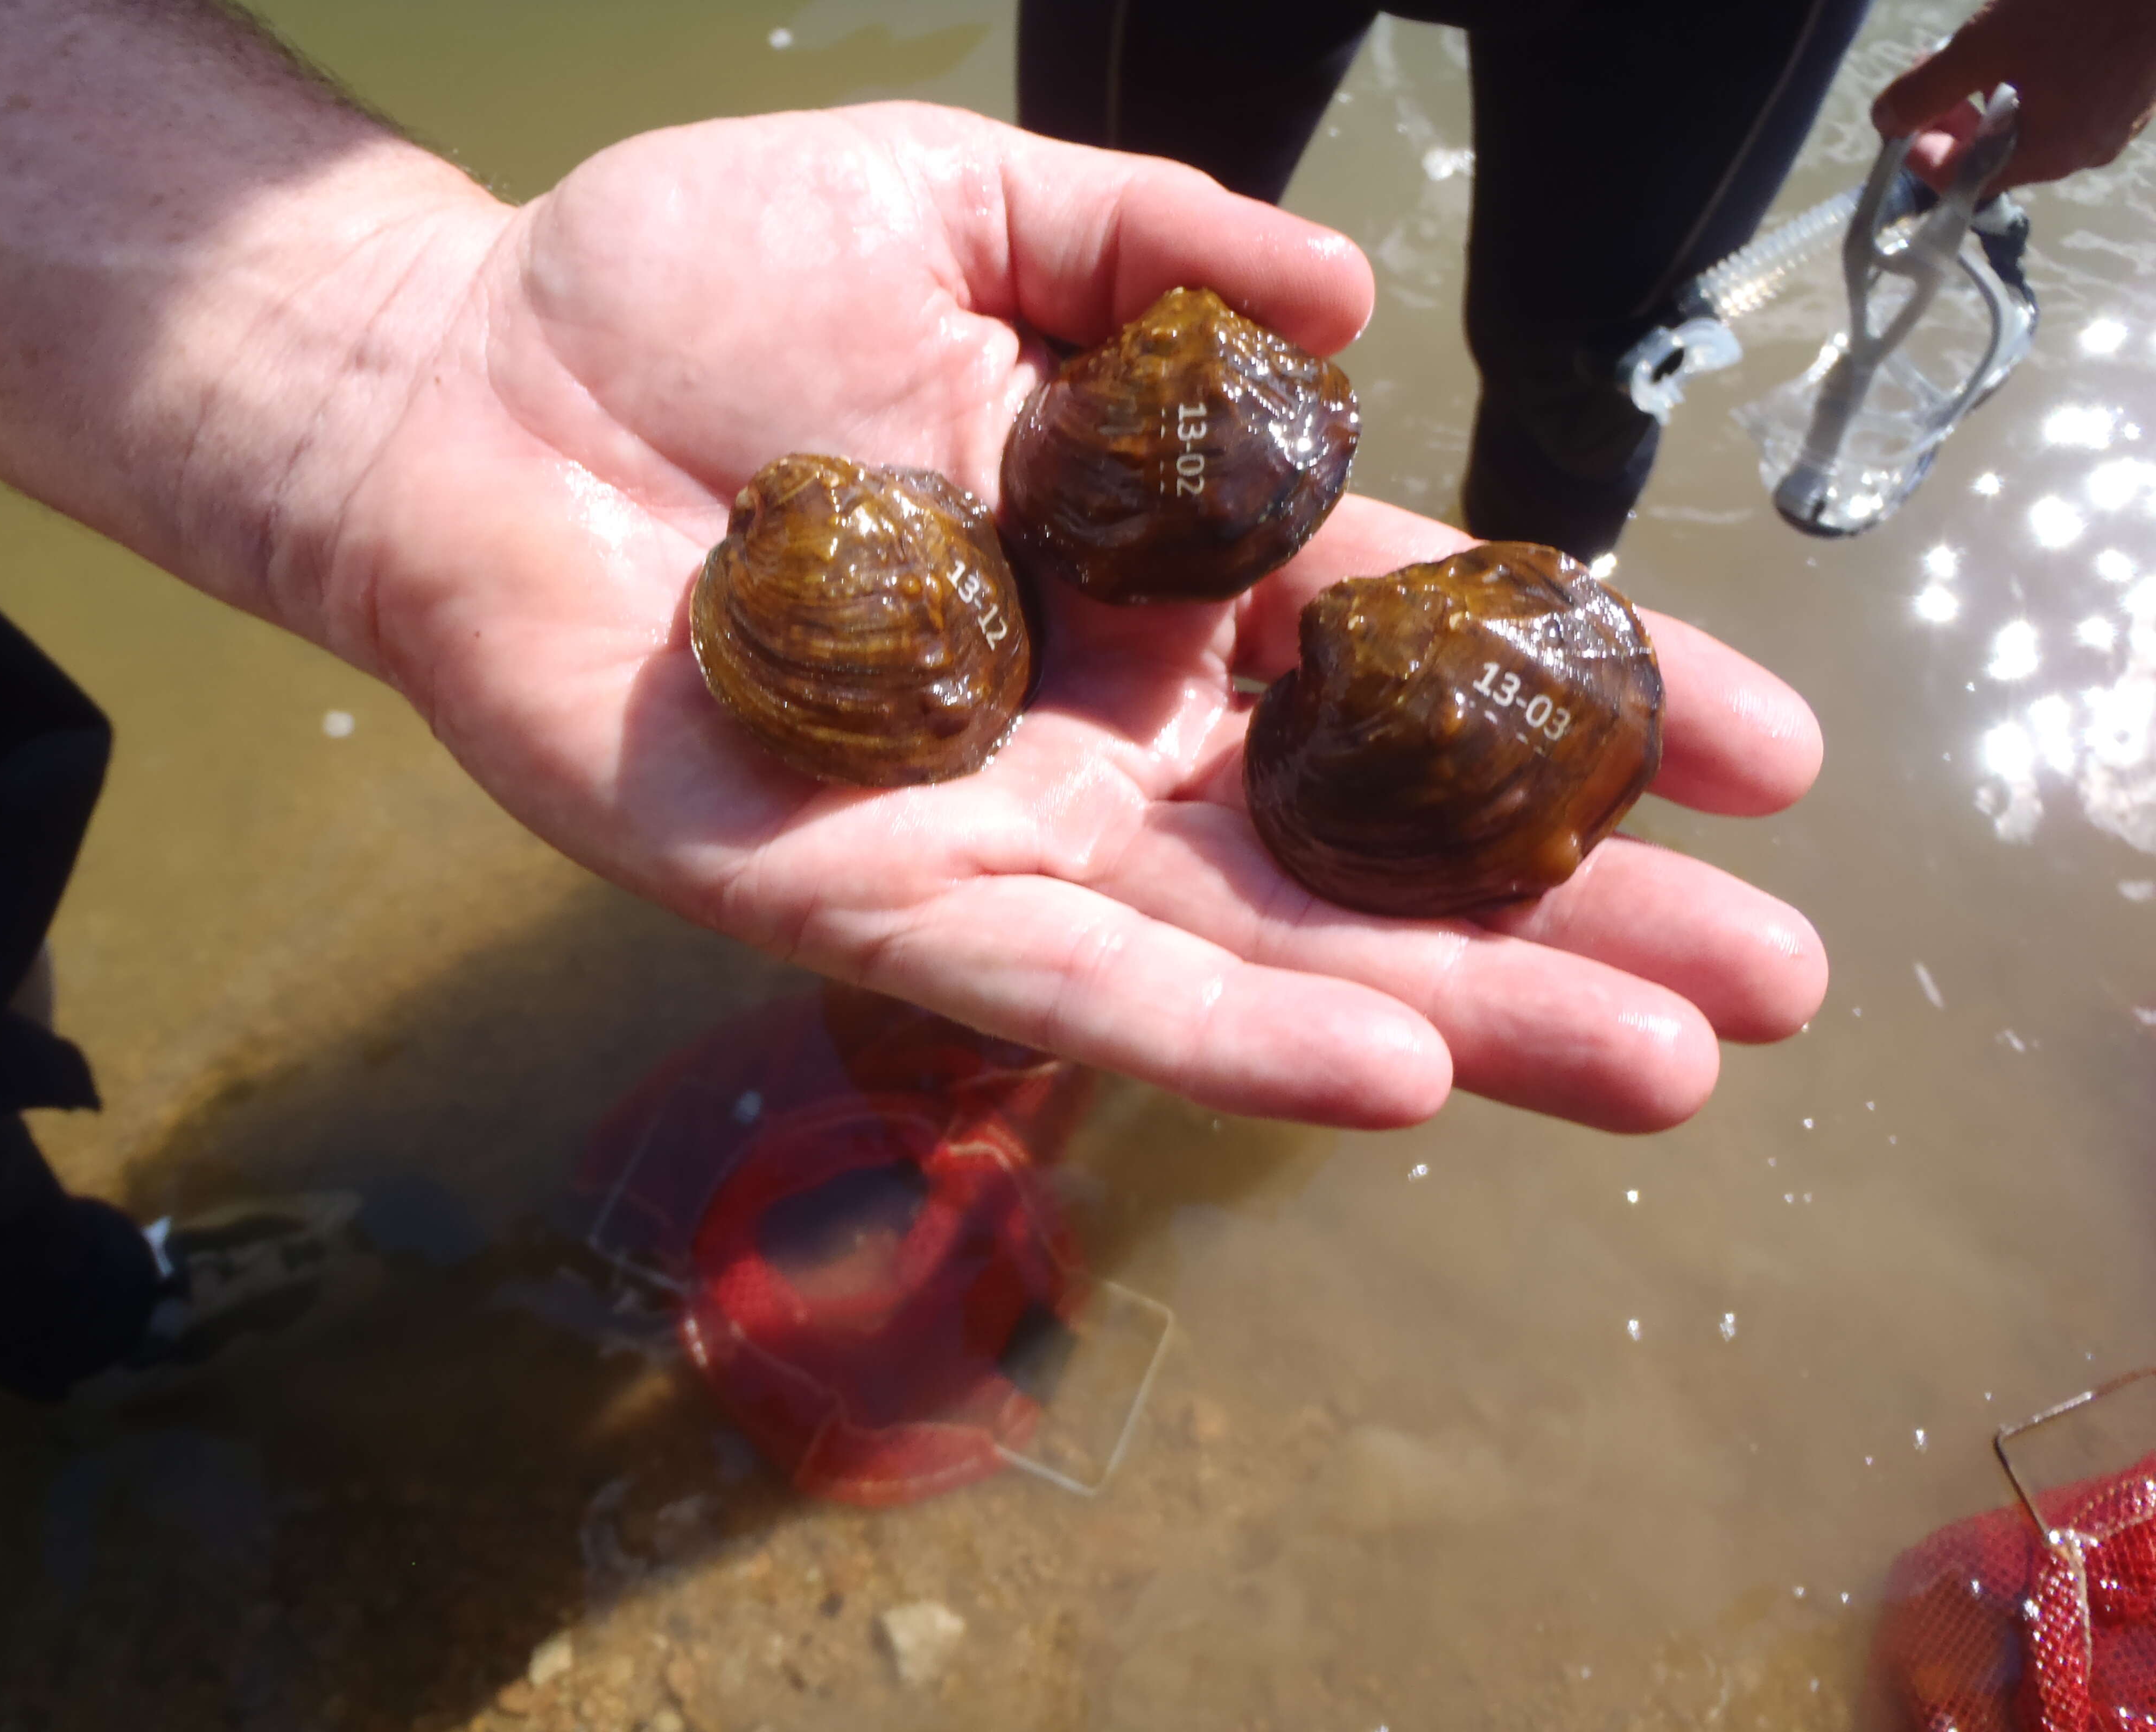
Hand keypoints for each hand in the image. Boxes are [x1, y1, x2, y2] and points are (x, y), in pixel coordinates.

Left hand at [311, 103, 1824, 1132]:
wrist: (469, 385)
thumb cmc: (693, 287)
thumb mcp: (964, 205)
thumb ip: (1150, 249)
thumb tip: (1349, 302)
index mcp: (1150, 572)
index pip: (1402, 646)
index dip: (1581, 695)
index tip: (1764, 754)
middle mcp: (1103, 724)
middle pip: (1367, 839)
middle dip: (1570, 909)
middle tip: (1769, 985)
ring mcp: (995, 827)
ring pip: (1255, 948)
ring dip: (1456, 1010)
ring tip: (1651, 1066)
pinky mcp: (864, 900)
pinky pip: (1066, 986)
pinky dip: (1224, 1036)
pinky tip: (1395, 1073)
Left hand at [1872, 0, 2155, 194]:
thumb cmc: (2086, 8)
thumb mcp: (1989, 43)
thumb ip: (1929, 89)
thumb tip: (1884, 121)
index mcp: (2047, 155)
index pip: (1959, 181)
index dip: (1919, 153)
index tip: (1901, 114)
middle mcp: (2083, 152)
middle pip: (1993, 156)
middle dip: (1951, 120)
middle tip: (1931, 71)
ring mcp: (2114, 122)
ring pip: (2029, 126)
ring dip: (1986, 98)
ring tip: (1971, 51)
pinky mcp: (2132, 89)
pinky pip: (2065, 102)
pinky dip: (2029, 84)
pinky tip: (2023, 45)